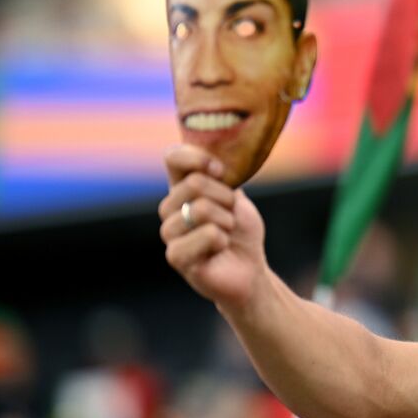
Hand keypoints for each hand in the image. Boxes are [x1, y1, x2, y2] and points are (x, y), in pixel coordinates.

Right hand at [158, 143, 266, 308]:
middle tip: (230, 215)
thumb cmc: (240, 230)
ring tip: (225, 234)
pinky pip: (208, 235)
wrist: (249, 269)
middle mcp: (169, 208)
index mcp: (181, 188)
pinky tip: (219, 250)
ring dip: (227, 221)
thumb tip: (218, 148)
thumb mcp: (234, 194)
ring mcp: (169, 233)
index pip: (173, 157)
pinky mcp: (175, 257)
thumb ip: (222, 173)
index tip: (220, 170)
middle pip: (194, 183)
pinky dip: (223, 240)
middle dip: (225, 199)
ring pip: (202, 209)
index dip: (197, 157)